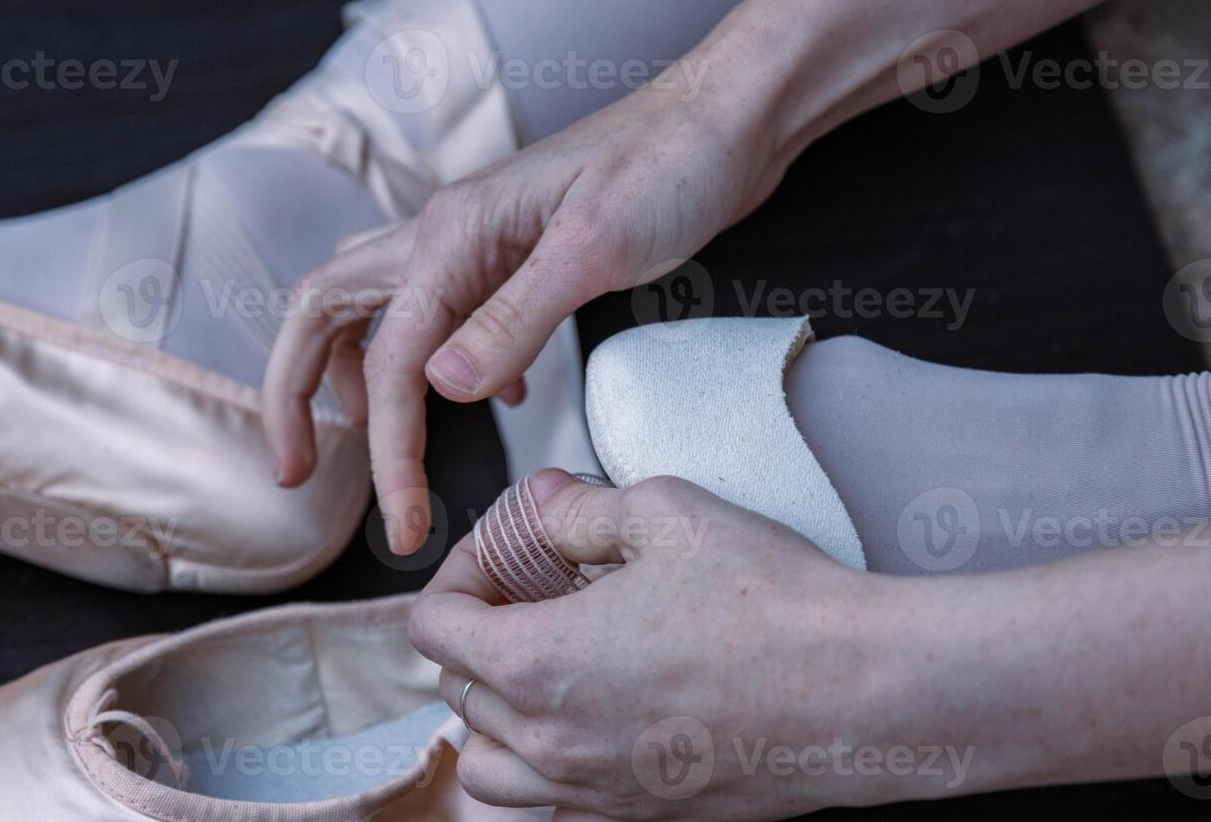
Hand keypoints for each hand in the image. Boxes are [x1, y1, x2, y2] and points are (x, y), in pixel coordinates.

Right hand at [263, 73, 789, 552]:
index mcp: (451, 234)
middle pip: (325, 311)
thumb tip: (440, 389)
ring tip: (369, 437)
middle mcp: (443, 232)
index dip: (390, 453)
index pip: (393, 362)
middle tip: (294, 469)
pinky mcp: (511, 253)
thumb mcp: (595, 249)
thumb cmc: (671, 166)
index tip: (403, 525)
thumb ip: (514, 320)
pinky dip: (436, 359)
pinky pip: (440, 308)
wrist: (723, 119)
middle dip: (296, 392)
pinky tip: (490, 397)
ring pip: (373, 306)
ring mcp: (474, 239)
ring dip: (354, 372)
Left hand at [407, 470, 935, 820]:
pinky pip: (555, 806)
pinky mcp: (641, 818)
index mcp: (538, 664)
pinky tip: (594, 718)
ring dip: (496, 715)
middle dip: (478, 633)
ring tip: (545, 665)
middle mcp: (553, 741)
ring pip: (490, 767)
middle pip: (458, 693)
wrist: (865, 690)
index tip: (499, 557)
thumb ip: (578, 509)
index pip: (432, 628)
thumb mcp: (664, 513)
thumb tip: (542, 504)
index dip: (456, 577)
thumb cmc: (773, 606)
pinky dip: (548, 767)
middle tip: (532, 592)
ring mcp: (594, 791)